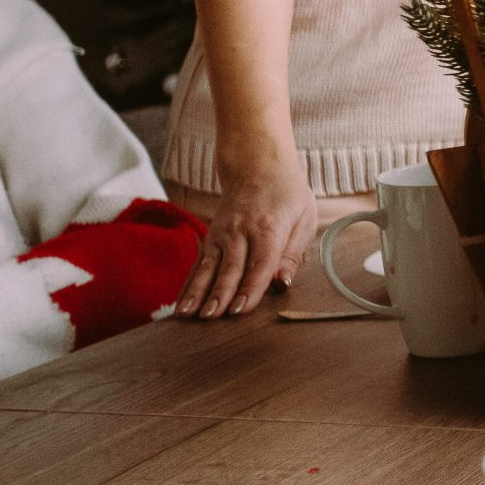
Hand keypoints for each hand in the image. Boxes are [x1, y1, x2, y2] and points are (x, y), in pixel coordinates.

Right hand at [178, 140, 317, 317]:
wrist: (257, 166)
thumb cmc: (287, 195)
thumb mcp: (304, 218)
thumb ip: (293, 253)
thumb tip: (282, 283)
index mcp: (268, 227)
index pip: (259, 263)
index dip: (250, 288)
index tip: (241, 310)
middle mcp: (240, 231)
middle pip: (230, 268)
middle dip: (220, 295)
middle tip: (212, 318)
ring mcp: (221, 235)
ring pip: (208, 268)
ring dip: (198, 293)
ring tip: (188, 315)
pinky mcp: (210, 239)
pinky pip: (198, 265)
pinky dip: (188, 286)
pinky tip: (181, 305)